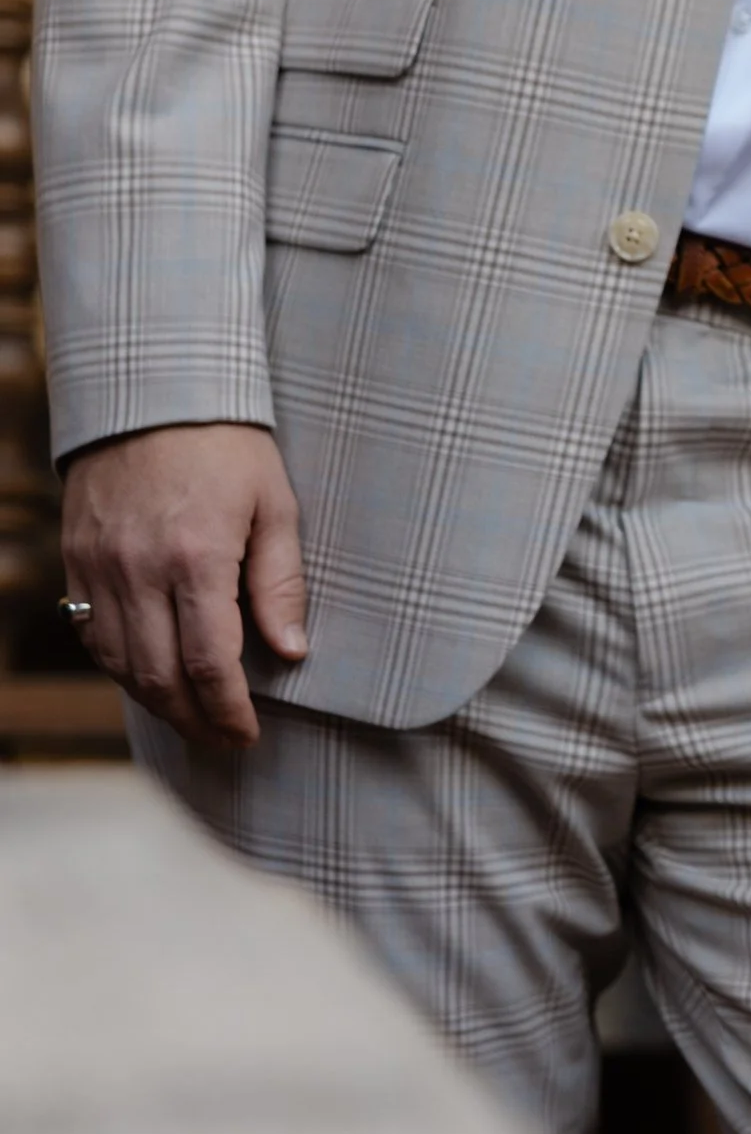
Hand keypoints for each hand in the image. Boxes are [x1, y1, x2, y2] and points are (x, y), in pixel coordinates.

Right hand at [61, 423, 308, 747]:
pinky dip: (121, 667)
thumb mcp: (275, 506)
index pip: (210, 663)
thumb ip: (281, 584)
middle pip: (158, 676)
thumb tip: (292, 653)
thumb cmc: (228, 447)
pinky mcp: (76, 559)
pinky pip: (90, 633)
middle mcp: (137, 571)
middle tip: (225, 740)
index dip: (230, 710)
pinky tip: (150, 676)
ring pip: (118, 663)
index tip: (249, 734)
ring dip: (155, 702)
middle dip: (194, 720)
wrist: (152, 393)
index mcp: (196, 559)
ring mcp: (98, 567)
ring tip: (193, 719)